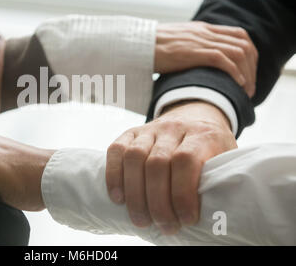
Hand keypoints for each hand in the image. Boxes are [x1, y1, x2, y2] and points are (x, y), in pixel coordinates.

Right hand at [106, 101, 236, 234]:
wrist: (197, 114)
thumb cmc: (212, 148)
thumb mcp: (227, 158)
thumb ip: (221, 179)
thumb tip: (217, 218)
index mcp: (202, 135)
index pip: (186, 160)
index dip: (183, 193)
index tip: (186, 219)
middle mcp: (174, 128)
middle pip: (157, 163)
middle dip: (158, 201)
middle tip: (164, 226)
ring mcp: (150, 129)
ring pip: (134, 157)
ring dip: (135, 193)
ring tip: (140, 219)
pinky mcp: (131, 132)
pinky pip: (116, 150)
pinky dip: (114, 175)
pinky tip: (118, 197)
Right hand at [154, 21, 257, 96]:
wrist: (135, 43)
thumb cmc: (150, 47)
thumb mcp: (175, 43)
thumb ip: (189, 48)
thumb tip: (194, 65)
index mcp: (202, 29)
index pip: (238, 35)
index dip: (249, 55)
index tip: (247, 73)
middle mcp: (205, 32)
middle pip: (244, 45)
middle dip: (252, 67)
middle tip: (249, 87)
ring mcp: (200, 40)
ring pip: (238, 52)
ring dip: (247, 73)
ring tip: (245, 91)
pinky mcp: (193, 52)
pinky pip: (223, 60)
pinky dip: (235, 72)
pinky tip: (236, 85)